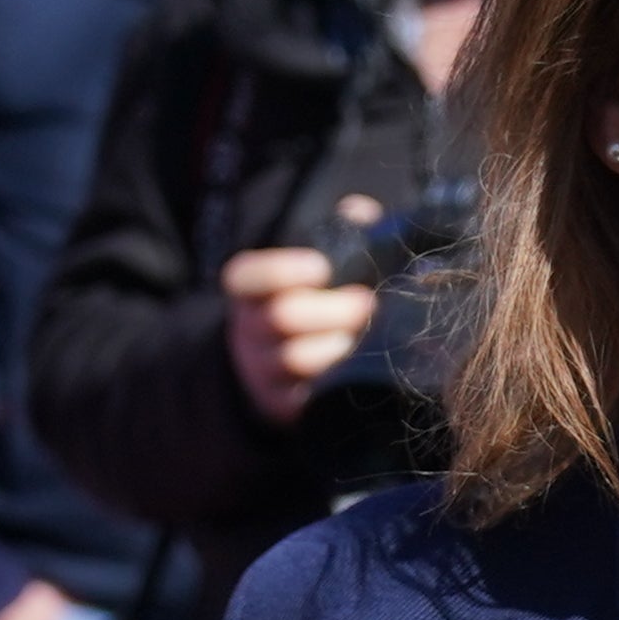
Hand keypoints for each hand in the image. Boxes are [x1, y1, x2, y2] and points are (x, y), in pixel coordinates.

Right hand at [219, 242, 378, 425]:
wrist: (282, 365)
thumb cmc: (311, 299)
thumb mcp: (316, 261)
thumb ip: (339, 230)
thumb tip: (361, 213)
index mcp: (249, 289)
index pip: (247, 275)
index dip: (283, 269)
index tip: (323, 267)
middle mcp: (248, 329)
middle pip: (281, 317)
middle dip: (332, 309)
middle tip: (368, 302)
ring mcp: (261, 370)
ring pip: (295, 359)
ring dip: (339, 346)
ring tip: (371, 336)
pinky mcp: (281, 406)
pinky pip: (308, 397)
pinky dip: (338, 381)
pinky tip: (362, 367)